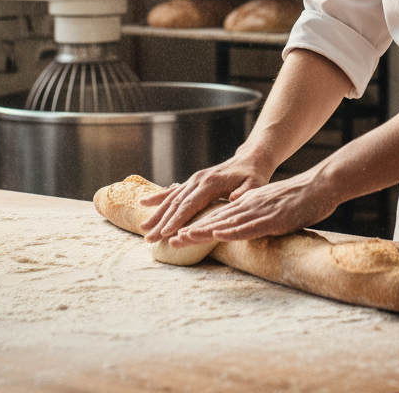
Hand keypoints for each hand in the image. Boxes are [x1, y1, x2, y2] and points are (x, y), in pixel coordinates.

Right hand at [139, 155, 272, 242]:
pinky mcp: (192, 181)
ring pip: (171, 199)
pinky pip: (172, 191)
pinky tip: (143, 204)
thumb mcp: (255, 183)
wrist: (250, 159)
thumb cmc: (254, 175)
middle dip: (161, 222)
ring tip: (143, 229)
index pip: (190, 205)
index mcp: (210, 183)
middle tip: (148, 239)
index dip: (177, 220)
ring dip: (156, 214)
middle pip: (176, 204)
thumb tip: (234, 197)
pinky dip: (158, 197)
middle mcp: (198, 180)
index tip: (165, 233)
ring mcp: (193, 180)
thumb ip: (246, 191)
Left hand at [167, 168, 339, 245]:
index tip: (173, 235)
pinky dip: (232, 229)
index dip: (194, 226)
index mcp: (246, 204)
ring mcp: (260, 210)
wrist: (322, 185)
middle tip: (166, 239)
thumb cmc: (298, 199)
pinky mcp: (274, 217)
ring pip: (226, 221)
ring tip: (181, 238)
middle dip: (189, 230)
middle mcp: (248, 205)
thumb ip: (252, 212)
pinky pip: (250, 225)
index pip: (215, 216)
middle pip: (214, 219)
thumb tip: (236, 222)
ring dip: (203, 231)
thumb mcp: (269, 205)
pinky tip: (219, 233)